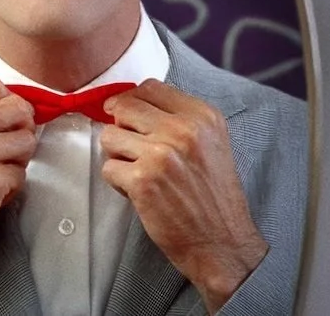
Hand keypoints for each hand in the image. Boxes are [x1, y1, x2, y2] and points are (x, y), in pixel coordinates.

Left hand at [100, 80, 268, 313]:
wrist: (222, 242)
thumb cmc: (212, 195)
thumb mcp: (210, 143)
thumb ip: (177, 118)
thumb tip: (130, 102)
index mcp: (202, 116)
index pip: (149, 87)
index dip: (132, 102)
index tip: (130, 118)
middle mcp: (183, 130)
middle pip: (123, 107)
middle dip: (121, 128)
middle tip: (134, 150)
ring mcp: (161, 154)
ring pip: (109, 136)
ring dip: (118, 156)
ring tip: (140, 173)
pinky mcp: (143, 179)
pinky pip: (108, 167)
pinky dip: (118, 182)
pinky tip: (139, 192)